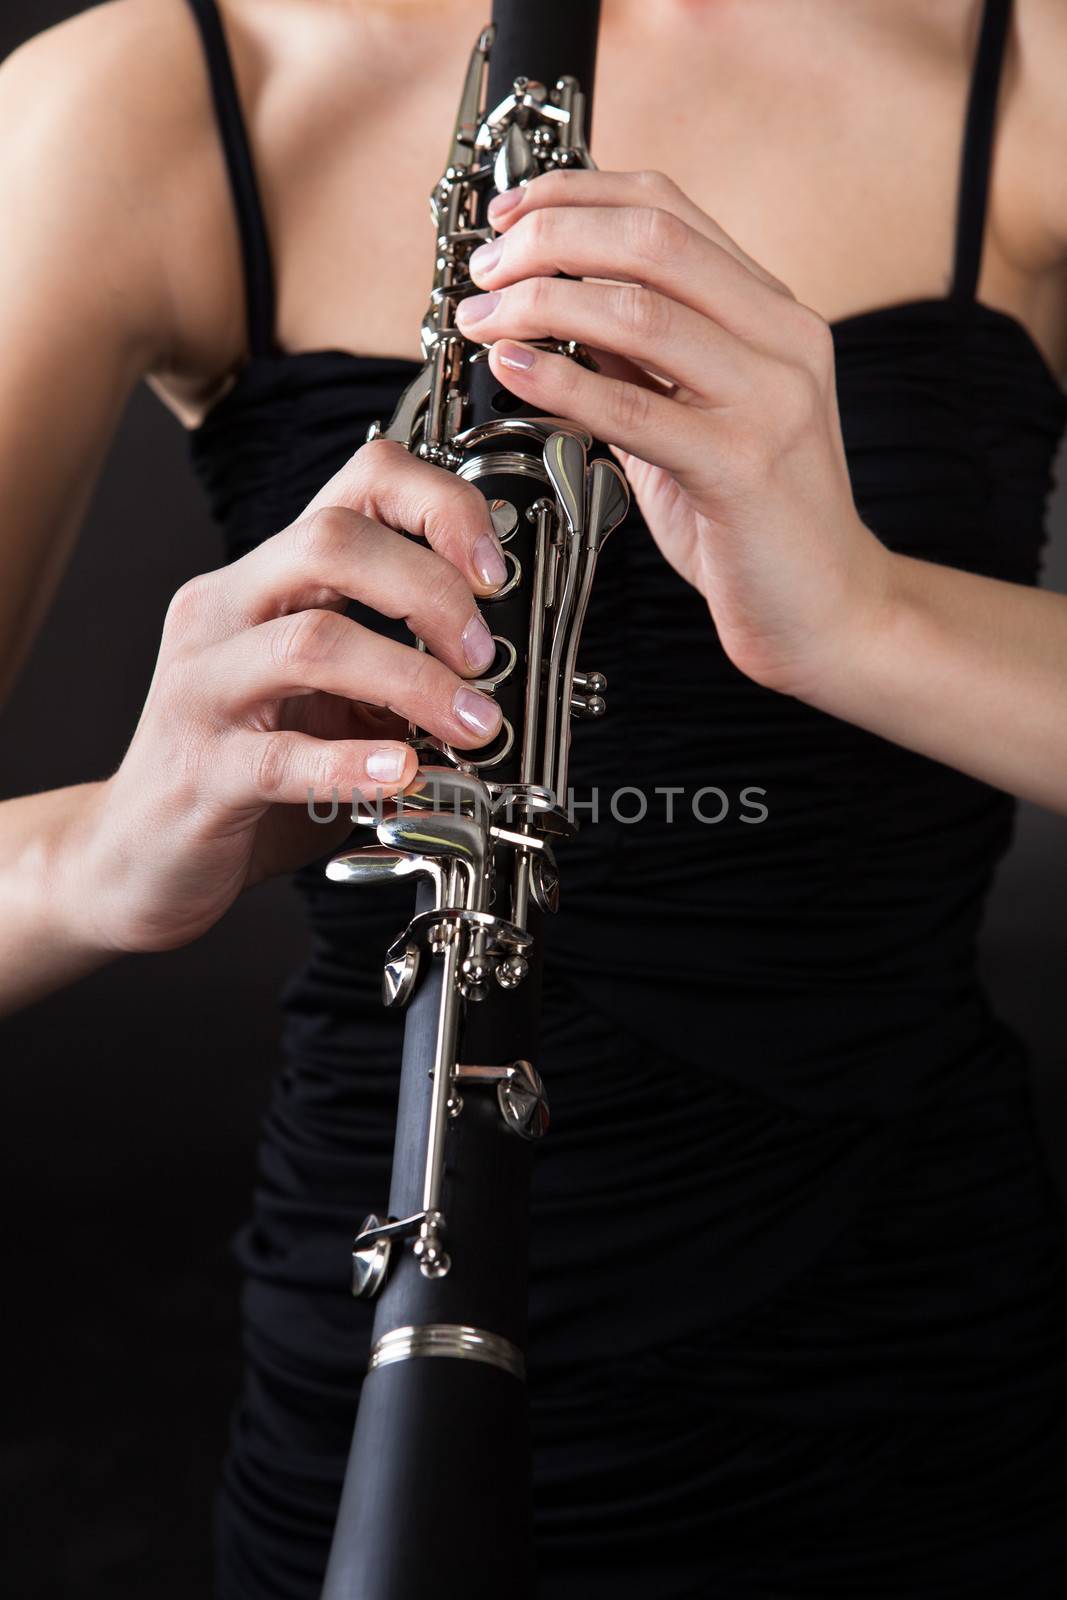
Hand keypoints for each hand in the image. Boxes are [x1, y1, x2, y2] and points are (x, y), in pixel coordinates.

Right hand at [71, 440, 506, 953]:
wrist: (142, 854)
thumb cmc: (246, 768)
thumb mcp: (330, 700)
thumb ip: (395, 667)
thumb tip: (499, 664)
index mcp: (266, 580)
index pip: (358, 481)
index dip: (439, 506)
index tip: (493, 571)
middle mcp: (226, 613)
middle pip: (331, 543)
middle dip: (432, 590)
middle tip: (483, 656)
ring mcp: (204, 687)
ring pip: (313, 643)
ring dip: (413, 680)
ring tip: (471, 724)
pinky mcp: (201, 769)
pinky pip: (283, 756)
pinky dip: (356, 762)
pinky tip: (405, 771)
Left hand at [455, 168, 892, 699]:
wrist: (828, 610)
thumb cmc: (754, 521)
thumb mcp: (691, 418)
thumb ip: (638, 361)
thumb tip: (556, 305)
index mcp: (773, 315)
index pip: (669, 209)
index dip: (577, 196)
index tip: (510, 212)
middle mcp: (783, 341)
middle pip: (651, 240)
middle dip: (549, 238)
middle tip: (485, 270)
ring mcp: (772, 399)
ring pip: (640, 310)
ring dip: (540, 303)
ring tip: (484, 321)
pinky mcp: (744, 466)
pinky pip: (637, 407)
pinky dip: (563, 381)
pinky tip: (516, 371)